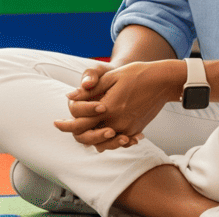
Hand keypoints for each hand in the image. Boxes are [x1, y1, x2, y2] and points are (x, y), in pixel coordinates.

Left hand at [54, 61, 174, 151]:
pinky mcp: (135, 130)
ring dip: (89, 138)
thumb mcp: (112, 76)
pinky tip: (100, 131)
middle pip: (88, 136)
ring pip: (102, 143)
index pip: (80, 121)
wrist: (162, 81)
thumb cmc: (136, 74)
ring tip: (80, 130)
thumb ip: (91, 89)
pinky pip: (116, 141)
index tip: (56, 121)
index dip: (66, 122)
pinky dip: (106, 140)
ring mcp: (127, 129)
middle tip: (60, 126)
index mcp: (108, 107)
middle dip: (72, 132)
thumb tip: (70, 97)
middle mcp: (117, 122)